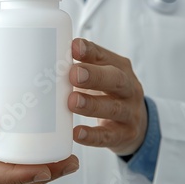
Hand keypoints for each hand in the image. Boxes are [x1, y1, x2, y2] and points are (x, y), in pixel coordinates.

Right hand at [0, 78, 78, 183]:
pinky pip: (21, 169)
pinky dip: (40, 165)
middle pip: (10, 182)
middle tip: (67, 163)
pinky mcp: (2, 161)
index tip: (43, 170)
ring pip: (18, 179)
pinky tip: (58, 157)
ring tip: (68, 161)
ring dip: (46, 173)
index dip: (17, 176)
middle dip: (41, 176)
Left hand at [68, 39, 147, 155]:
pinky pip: (108, 136)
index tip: (74, 47)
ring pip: (113, 108)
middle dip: (95, 76)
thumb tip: (47, 60)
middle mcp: (128, 88)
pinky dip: (92, 135)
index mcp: (119, 68)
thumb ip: (80, 68)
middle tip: (74, 74)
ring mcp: (129, 112)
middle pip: (116, 79)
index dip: (90, 51)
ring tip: (72, 102)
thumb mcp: (100, 77)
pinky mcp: (125, 135)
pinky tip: (77, 133)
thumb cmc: (108, 95)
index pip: (105, 56)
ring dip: (92, 105)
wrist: (137, 124)